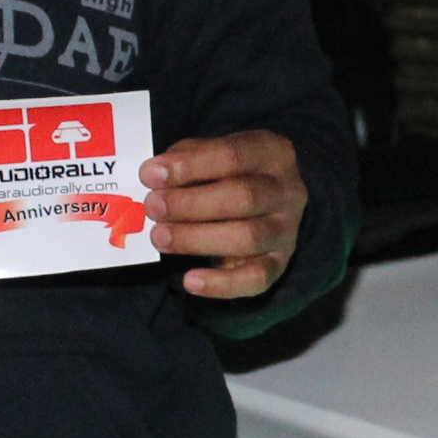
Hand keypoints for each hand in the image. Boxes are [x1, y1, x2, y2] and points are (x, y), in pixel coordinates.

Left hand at [142, 130, 305, 299]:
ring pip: (248, 237)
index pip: (233, 155)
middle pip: (244, 197)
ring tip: (160, 237)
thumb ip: (187, 158)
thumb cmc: (228, 174)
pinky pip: (256, 279)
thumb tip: (156, 175)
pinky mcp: (279, 264)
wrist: (263, 204)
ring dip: (197, 239)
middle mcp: (287, 191)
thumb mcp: (211, 153)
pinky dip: (222, 284)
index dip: (190, 166)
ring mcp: (286, 230)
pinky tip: (190, 281)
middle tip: (153, 207)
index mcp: (272, 153)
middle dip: (191, 204)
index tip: (150, 174)